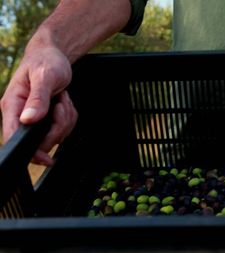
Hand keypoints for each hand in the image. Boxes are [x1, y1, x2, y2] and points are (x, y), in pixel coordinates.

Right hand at [1, 46, 77, 165]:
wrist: (55, 55)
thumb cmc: (45, 61)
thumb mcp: (44, 77)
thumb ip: (38, 99)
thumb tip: (28, 119)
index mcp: (13, 105)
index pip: (14, 136)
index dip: (30, 151)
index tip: (46, 158)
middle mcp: (21, 114)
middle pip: (41, 140)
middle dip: (58, 125)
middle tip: (60, 105)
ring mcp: (35, 118)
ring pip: (56, 134)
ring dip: (65, 118)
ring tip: (61, 99)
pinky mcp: (47, 118)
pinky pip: (64, 127)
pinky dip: (69, 116)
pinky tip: (64, 102)